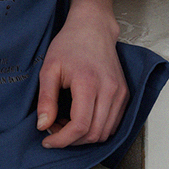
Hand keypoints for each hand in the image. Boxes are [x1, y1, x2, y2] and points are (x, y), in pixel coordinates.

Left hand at [36, 15, 129, 150]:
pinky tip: (82, 119)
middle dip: (71, 140)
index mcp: (88, 83)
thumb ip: (46, 99)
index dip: (62, 140)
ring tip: (67, 123)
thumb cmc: (70, 44)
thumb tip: (43, 126)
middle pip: (93, 134)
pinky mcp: (124, 95)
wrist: (93, 28)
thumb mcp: (49, 69)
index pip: (79, 126)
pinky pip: (112, 124)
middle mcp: (109, 90)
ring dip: (84, 136)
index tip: (48, 140)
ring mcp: (120, 93)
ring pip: (104, 133)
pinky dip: (96, 129)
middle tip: (55, 129)